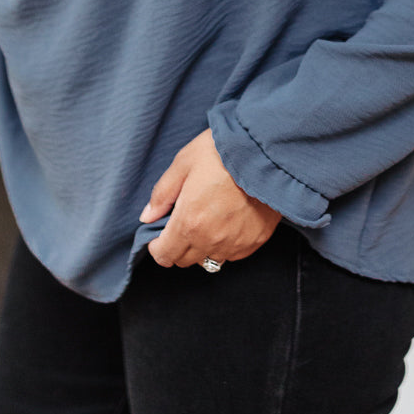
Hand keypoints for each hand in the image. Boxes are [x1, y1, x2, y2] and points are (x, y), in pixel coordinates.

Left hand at [141, 129, 281, 268]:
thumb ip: (162, 193)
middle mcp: (211, 240)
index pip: (165, 255)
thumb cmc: (222, 152)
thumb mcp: (184, 163)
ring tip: (206, 223)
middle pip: (185, 261)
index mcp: (189, 222)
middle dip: (177, 247)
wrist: (266, 152)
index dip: (157, 247)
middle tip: (182, 224)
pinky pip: (232, 255)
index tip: (159, 234)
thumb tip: (148, 217)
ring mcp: (235, 243)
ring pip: (209, 260)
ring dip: (202, 248)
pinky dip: (225, 246)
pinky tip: (226, 224)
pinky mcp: (254, 241)